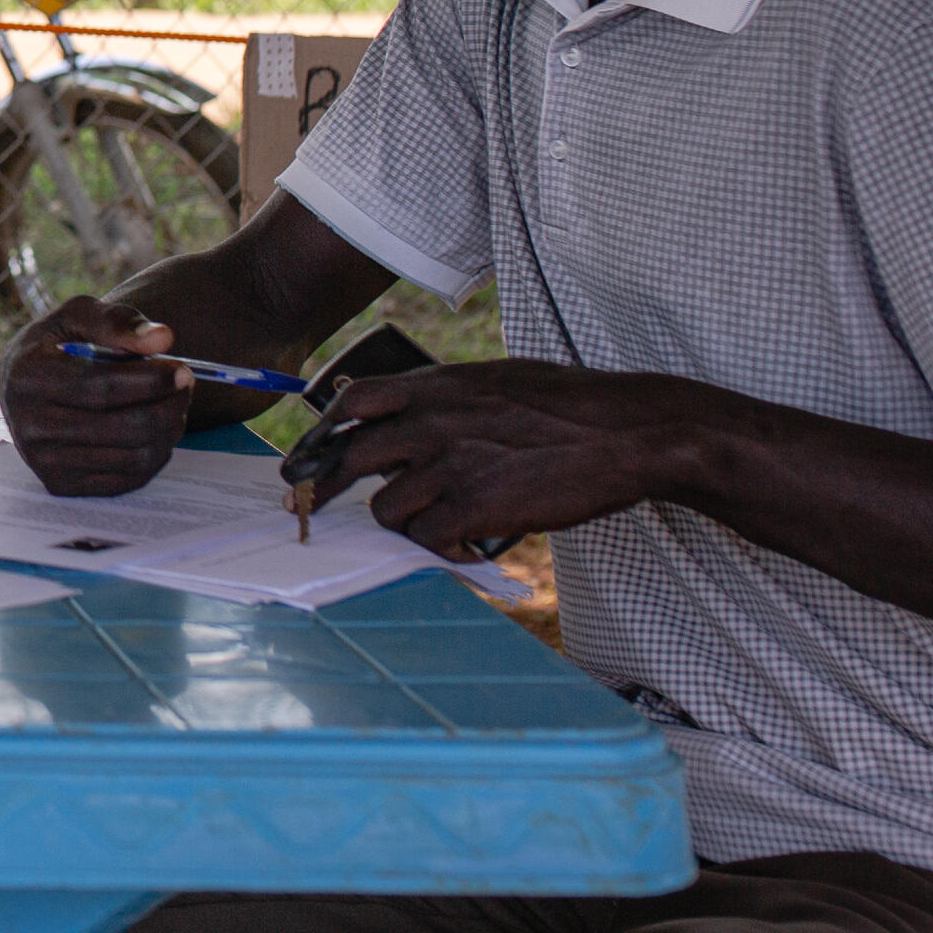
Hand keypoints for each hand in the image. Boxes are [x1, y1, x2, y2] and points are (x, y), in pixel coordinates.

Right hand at [0, 299, 192, 495]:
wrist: (21, 385)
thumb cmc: (57, 344)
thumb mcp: (78, 316)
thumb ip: (119, 321)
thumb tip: (162, 339)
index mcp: (29, 377)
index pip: (101, 388)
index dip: (150, 381)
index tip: (183, 371)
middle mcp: (29, 425)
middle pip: (123, 428)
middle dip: (168, 407)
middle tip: (186, 387)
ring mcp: (43, 461)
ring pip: (132, 457)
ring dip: (167, 432)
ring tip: (173, 406)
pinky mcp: (61, 484)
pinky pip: (127, 479)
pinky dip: (154, 455)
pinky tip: (155, 431)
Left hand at [299, 361, 713, 556]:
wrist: (625, 432)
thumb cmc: (570, 406)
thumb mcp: (495, 380)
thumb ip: (447, 396)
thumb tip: (411, 411)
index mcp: (437, 386)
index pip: (352, 402)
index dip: (322, 434)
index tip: (307, 458)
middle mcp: (431, 420)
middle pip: (349, 459)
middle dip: (325, 490)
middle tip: (315, 512)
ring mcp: (449, 464)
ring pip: (385, 509)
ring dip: (402, 526)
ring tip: (433, 530)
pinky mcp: (473, 506)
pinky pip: (426, 540)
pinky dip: (439, 551)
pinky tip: (463, 550)